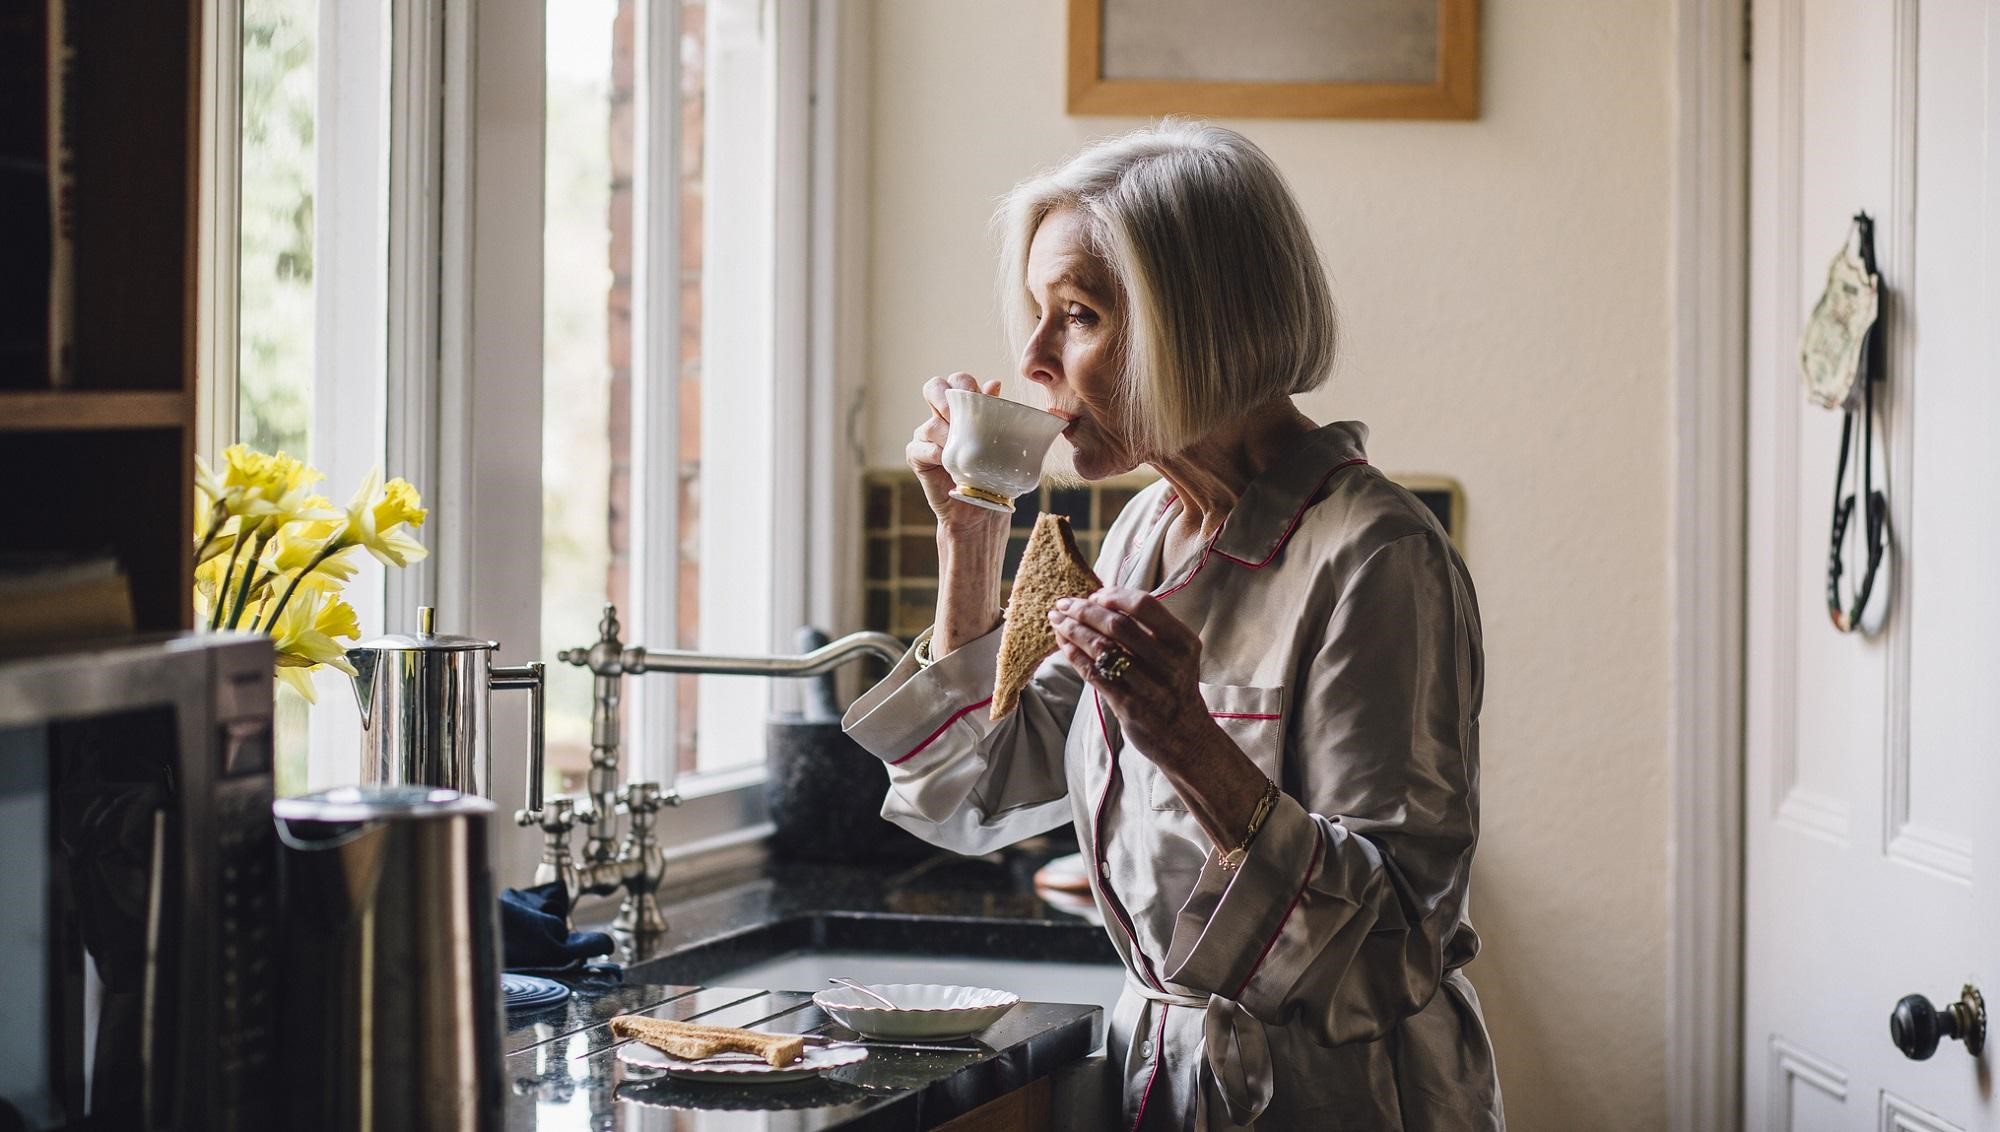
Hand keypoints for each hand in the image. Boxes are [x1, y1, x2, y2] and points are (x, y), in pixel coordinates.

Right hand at [906, 372, 1003, 529]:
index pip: (957, 381)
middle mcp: (942, 418)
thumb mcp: (1001, 443)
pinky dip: (934, 452)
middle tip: (959, 416)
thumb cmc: (993, 475)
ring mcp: (927, 437)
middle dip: (946, 397)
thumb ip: (995, 413)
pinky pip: (918, 447)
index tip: (979, 397)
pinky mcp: (917, 457)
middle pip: (934, 387)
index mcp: (964, 409)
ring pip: (929, 423)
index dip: (965, 384)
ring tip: (961, 449)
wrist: (980, 511)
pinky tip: (947, 461)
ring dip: (947, 434)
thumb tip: (994, 382)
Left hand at [1048, 586, 1208, 763]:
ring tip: (1056, 620)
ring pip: (1102, 648)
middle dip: (1084, 610)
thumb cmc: (1174, 687)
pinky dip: (1074, 654)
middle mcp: (1169, 663)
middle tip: (1064, 604)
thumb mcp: (1177, 654)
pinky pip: (1094, 673)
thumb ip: (1149, 629)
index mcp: (1182, 642)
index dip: (1114, 595)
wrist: (1186, 737)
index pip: (1144, 605)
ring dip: (1073, 630)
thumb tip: (1102, 600)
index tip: (1095, 594)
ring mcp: (1149, 686)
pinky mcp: (1129, 706)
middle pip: (1118, 625)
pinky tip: (1063, 643)